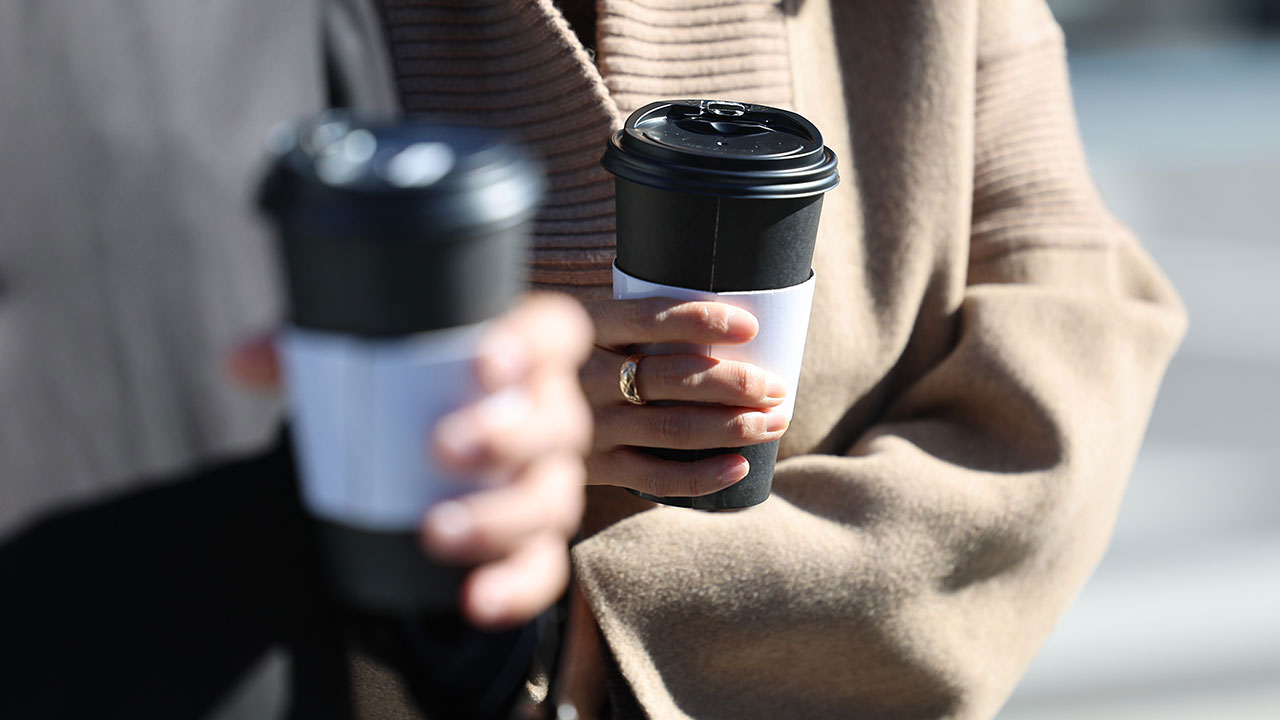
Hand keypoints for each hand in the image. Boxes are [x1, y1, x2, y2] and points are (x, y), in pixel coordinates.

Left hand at [227, 293, 593, 628]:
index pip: (553, 334)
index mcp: (521, 355)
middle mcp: (548, 416)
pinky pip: (544, 568)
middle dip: (509, 437)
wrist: (423, 451)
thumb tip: (239, 362)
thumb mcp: (362, 361)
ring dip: (500, 518)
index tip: (486, 360)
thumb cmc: (403, 391)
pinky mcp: (535, 541)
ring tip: (437, 532)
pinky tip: (477, 599)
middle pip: (557, 422)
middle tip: (441, 447)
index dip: (534, 344)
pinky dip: (516, 587)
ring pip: (551, 500)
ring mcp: (546, 481)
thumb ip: (308, 349)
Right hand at [579, 297, 788, 497]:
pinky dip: (704, 475)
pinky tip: (740, 466)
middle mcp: (585, 377)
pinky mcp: (598, 468)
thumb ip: (637, 321)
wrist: (515, 407)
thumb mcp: (589, 324)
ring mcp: (591, 426)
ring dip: (732, 426)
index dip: (701, 321)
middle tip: (776, 386)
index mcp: (586, 328)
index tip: (750, 326)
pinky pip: (657, 477)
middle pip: (671, 377)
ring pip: (673, 427)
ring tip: (775, 421)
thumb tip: (731, 318)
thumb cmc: (577, 357)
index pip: (647, 319)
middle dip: (734, 382)